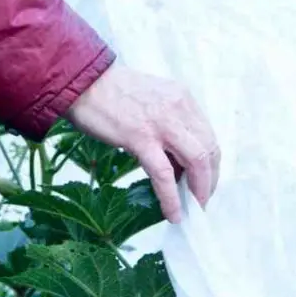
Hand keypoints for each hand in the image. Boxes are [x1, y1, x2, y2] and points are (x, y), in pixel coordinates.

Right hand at [66, 64, 219, 222]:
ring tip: (193, 208)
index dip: (211, 163)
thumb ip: (169, 124)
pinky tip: (172, 213)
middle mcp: (178, 108)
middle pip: (210, 150)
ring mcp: (161, 123)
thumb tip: (176, 162)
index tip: (204, 181)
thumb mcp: (152, 101)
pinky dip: (171, 198)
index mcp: (182, 98)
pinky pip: (163, 174)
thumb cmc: (113, 93)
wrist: (84, 83)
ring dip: (199, 190)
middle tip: (201, 199)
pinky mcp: (140, 137)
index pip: (208, 135)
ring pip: (196, 161)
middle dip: (209, 180)